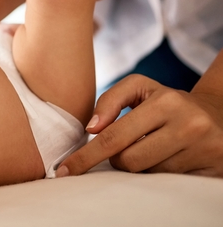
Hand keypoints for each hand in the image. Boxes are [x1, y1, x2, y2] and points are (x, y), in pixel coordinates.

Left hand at [58, 74, 222, 176]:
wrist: (219, 114)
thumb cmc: (168, 101)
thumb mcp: (140, 87)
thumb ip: (110, 100)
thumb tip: (92, 128)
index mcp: (166, 102)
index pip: (113, 137)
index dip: (86, 157)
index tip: (64, 171)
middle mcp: (188, 125)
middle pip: (129, 162)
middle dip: (119, 158)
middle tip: (130, 146)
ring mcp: (205, 150)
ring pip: (149, 175)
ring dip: (143, 166)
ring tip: (156, 147)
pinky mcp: (214, 170)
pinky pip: (171, 184)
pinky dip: (162, 173)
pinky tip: (172, 157)